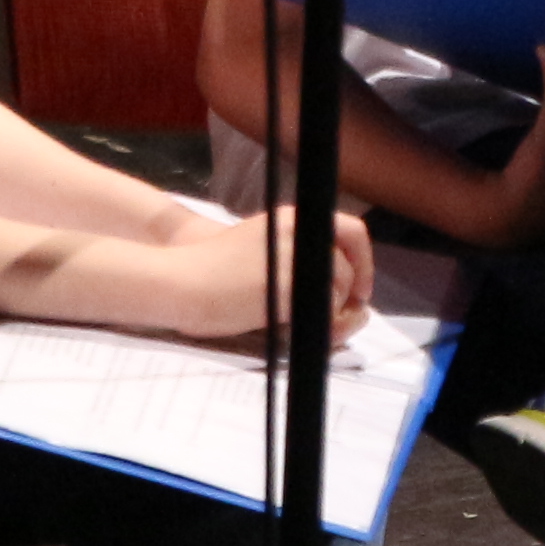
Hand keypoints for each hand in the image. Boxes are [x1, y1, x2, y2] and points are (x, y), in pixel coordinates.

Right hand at [173, 201, 372, 338]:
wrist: (180, 281)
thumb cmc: (214, 272)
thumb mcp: (262, 247)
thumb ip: (296, 255)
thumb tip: (341, 288)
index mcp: (291, 219)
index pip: (352, 231)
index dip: (364, 262)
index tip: (360, 289)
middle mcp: (295, 231)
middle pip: (348, 265)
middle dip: (353, 292)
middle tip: (346, 312)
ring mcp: (289, 258)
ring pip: (337, 288)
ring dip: (332, 310)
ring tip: (315, 323)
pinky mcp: (282, 286)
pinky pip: (320, 308)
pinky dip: (319, 322)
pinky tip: (297, 326)